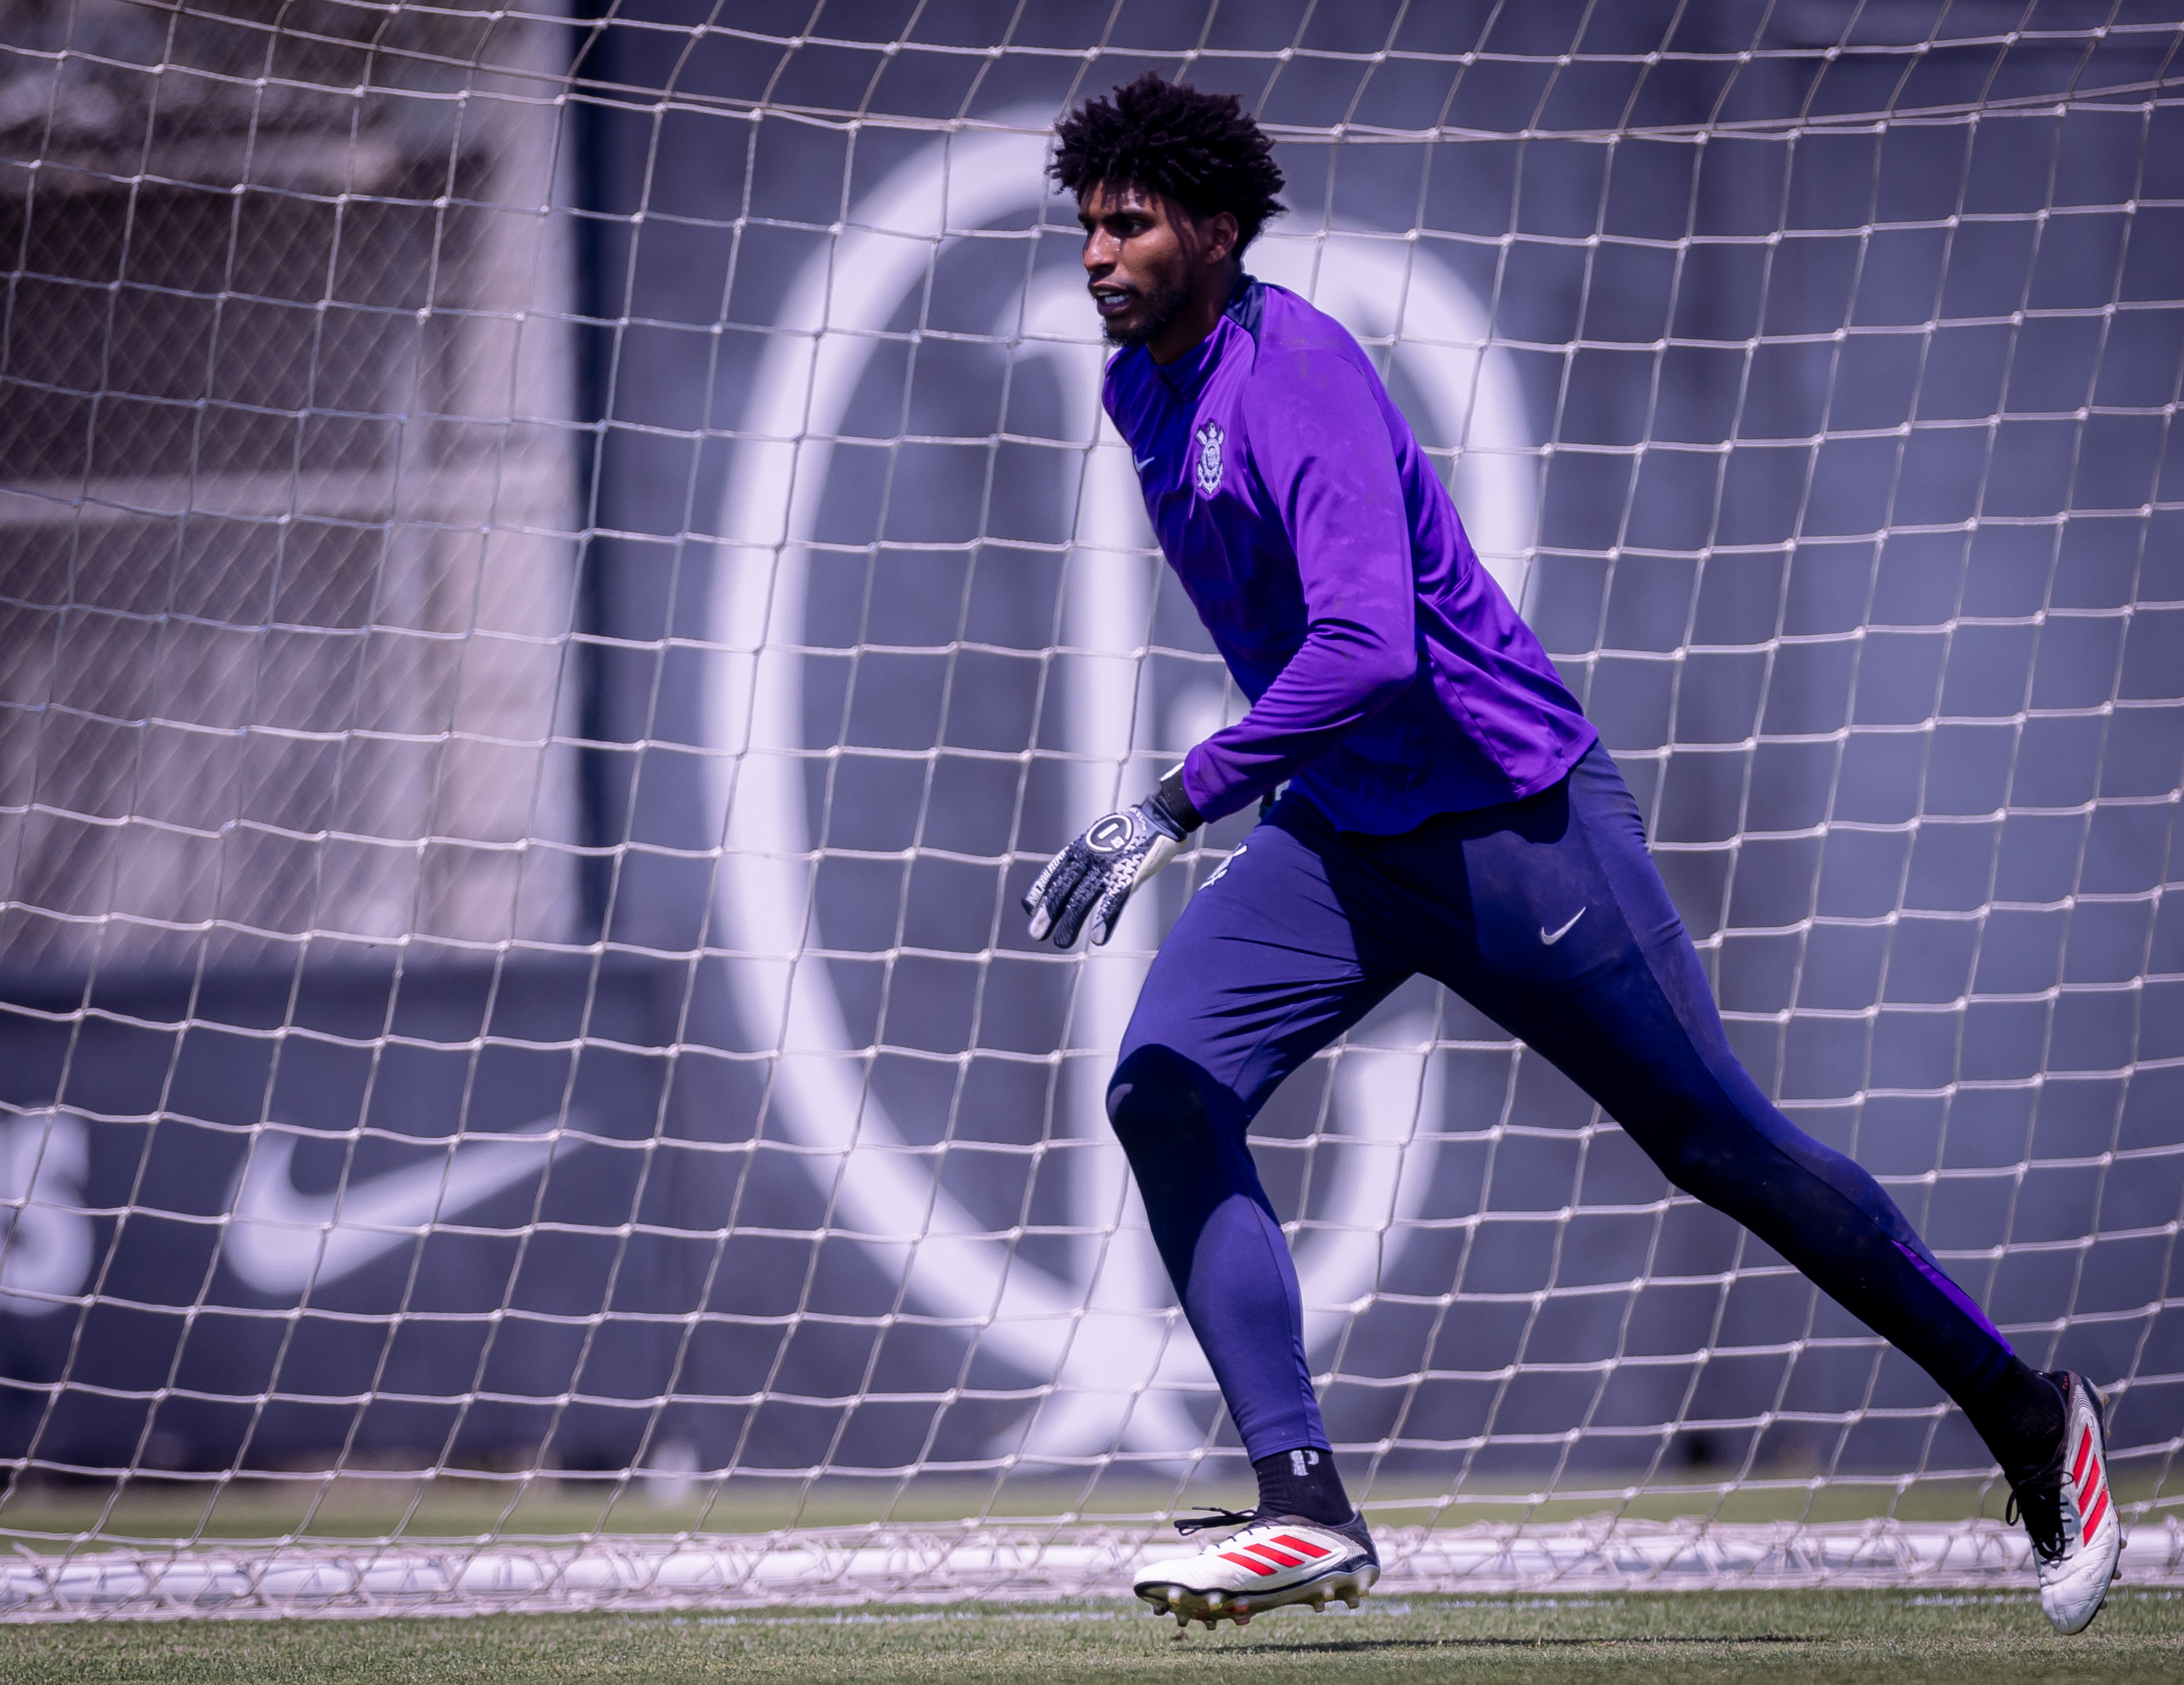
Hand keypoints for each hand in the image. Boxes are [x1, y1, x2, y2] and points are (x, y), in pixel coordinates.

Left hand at [1023, 795, 1189, 948]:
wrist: (1161, 815)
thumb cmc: (1134, 828)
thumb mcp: (1102, 836)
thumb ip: (1089, 854)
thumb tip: (1076, 873)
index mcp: (1082, 847)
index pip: (1054, 870)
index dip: (1040, 889)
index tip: (1028, 908)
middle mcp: (1089, 856)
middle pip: (1063, 888)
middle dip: (1049, 912)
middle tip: (1037, 934)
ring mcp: (1108, 866)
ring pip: (1083, 898)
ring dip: (1070, 923)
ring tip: (1061, 943)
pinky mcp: (1129, 875)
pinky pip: (1114, 901)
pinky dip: (1105, 920)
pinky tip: (1097, 939)